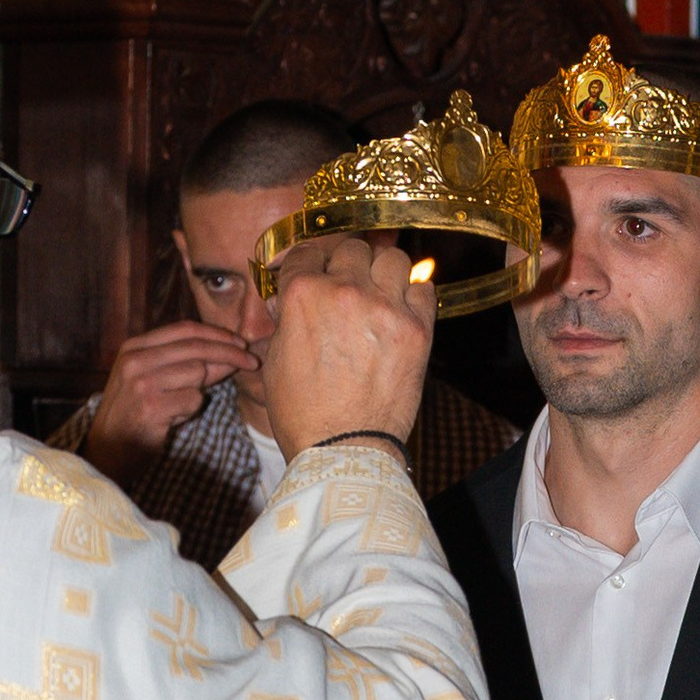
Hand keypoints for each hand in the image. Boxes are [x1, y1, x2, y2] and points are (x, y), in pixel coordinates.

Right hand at [83, 322, 256, 485]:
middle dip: (230, 353)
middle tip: (253, 362)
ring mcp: (142, 382)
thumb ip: (180, 362)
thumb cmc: (133, 414)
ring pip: (197, 373)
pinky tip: (172, 419)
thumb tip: (228, 352)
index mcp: (134, 347)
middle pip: (196, 347)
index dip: (217, 334)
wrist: (107, 450)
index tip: (240, 343)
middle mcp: (136, 359)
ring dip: (200, 391)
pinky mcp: (151, 406)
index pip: (185, 329)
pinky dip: (190, 410)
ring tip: (180, 406)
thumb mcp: (149, 378)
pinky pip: (193, 400)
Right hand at [261, 237, 432, 459]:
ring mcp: (385, 308)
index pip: (309, 250)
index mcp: (302, 294)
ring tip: (380, 295)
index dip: (311, 262)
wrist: (343, 451)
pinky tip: (403, 312)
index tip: (317, 271)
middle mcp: (345, 291)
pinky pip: (424, 289)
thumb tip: (290, 301)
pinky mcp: (416, 329)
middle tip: (349, 286)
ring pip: (393, 258)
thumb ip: (286, 320)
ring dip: (385, 272)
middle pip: (353, 247)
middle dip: (348, 264)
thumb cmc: (303, 414)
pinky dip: (414, 295)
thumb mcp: (275, 361)